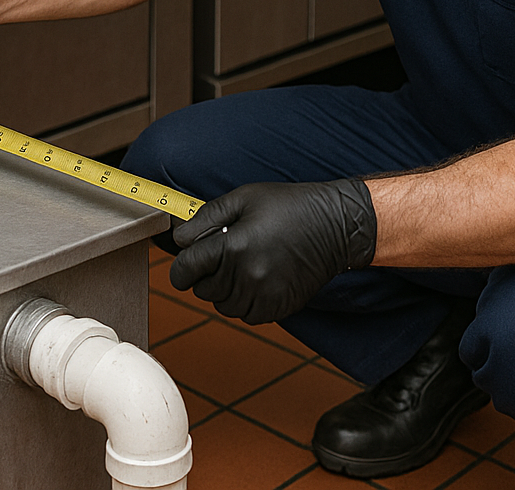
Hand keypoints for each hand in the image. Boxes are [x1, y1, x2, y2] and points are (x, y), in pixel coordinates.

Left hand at [169, 179, 376, 324]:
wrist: (334, 226)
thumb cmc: (289, 207)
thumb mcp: (243, 198)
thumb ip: (205, 218)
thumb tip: (180, 240)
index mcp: (233, 247)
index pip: (185, 271)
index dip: (182, 267)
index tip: (188, 262)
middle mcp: (246, 276)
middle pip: (202, 289)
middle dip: (206, 273)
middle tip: (226, 254)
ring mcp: (263, 296)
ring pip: (222, 305)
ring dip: (225, 289)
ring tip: (244, 265)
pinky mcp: (278, 308)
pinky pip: (245, 315)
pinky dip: (244, 301)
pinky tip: (258, 278)